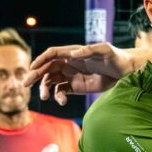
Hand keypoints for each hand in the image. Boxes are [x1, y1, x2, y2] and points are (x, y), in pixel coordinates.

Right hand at [24, 42, 142, 103]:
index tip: (32, 68)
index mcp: (73, 53)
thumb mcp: (105, 50)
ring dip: (44, 88)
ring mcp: (72, 76)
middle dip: (35, 76)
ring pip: (51, 81)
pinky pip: (61, 92)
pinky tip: (61, 101)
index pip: (52, 54)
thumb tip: (73, 53)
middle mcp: (69, 63)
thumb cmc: (116, 57)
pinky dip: (58, 97)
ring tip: (45, 96)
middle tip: (25, 84)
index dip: (40, 60)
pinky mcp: (76, 87)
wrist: (126, 72)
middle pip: (47, 68)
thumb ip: (89, 50)